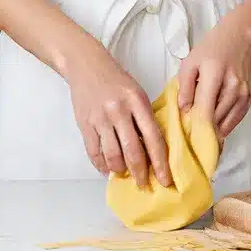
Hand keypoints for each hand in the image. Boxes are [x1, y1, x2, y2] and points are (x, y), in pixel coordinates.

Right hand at [66, 45, 170, 188]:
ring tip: (125, 175)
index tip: (166, 179)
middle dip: (141, 173)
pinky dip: (101, 165)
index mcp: (137, 101)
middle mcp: (119, 110)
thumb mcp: (136, 92)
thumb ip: (144, 117)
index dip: (160, 162)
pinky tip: (107, 169)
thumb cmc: (116, 79)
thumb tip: (152, 150)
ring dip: (120, 170)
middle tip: (145, 185)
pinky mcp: (84, 123)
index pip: (153, 137)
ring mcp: (100, 118)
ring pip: (113, 155)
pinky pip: (94, 152)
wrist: (86, 64)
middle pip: (133, 150)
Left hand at [178, 21, 250, 140]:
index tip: (186, 132)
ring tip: (203, 129)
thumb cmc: (212, 48)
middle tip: (192, 130)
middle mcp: (233, 87)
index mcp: (214, 75)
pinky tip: (218, 125)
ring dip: (215, 128)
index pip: (205, 109)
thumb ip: (185, 86)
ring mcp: (244, 93)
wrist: (239, 38)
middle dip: (203, 127)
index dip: (195, 125)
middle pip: (216, 119)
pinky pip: (237, 119)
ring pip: (227, 122)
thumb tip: (184, 110)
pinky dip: (227, 124)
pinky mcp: (250, 97)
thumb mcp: (191, 61)